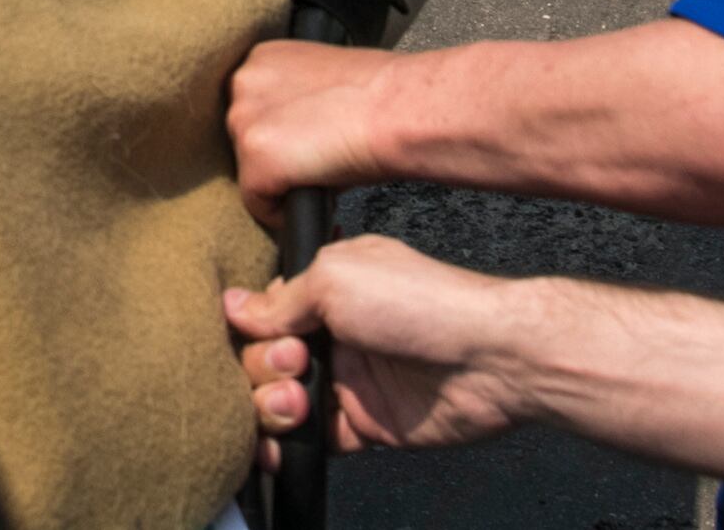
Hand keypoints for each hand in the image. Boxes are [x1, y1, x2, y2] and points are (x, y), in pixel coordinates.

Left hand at [229, 38, 399, 212]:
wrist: (399, 110)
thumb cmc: (380, 98)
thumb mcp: (324, 81)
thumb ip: (295, 100)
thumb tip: (291, 134)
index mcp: (262, 58)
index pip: (252, 108)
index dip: (279, 134)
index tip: (301, 146)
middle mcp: (244, 82)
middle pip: (245, 138)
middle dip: (277, 158)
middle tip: (315, 166)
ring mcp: (245, 121)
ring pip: (249, 171)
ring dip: (281, 183)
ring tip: (321, 179)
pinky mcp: (256, 161)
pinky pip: (259, 204)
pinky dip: (285, 214)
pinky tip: (317, 201)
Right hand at [230, 236, 553, 455]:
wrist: (489, 359)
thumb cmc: (423, 303)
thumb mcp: (337, 277)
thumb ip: (282, 299)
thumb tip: (235, 307)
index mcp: (327, 286)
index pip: (266, 310)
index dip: (253, 328)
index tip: (261, 335)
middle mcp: (334, 331)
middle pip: (264, 358)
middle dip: (262, 367)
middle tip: (294, 364)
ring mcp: (348, 378)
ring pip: (280, 401)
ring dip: (272, 407)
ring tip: (298, 404)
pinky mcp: (363, 423)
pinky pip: (311, 441)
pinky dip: (287, 446)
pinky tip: (280, 446)